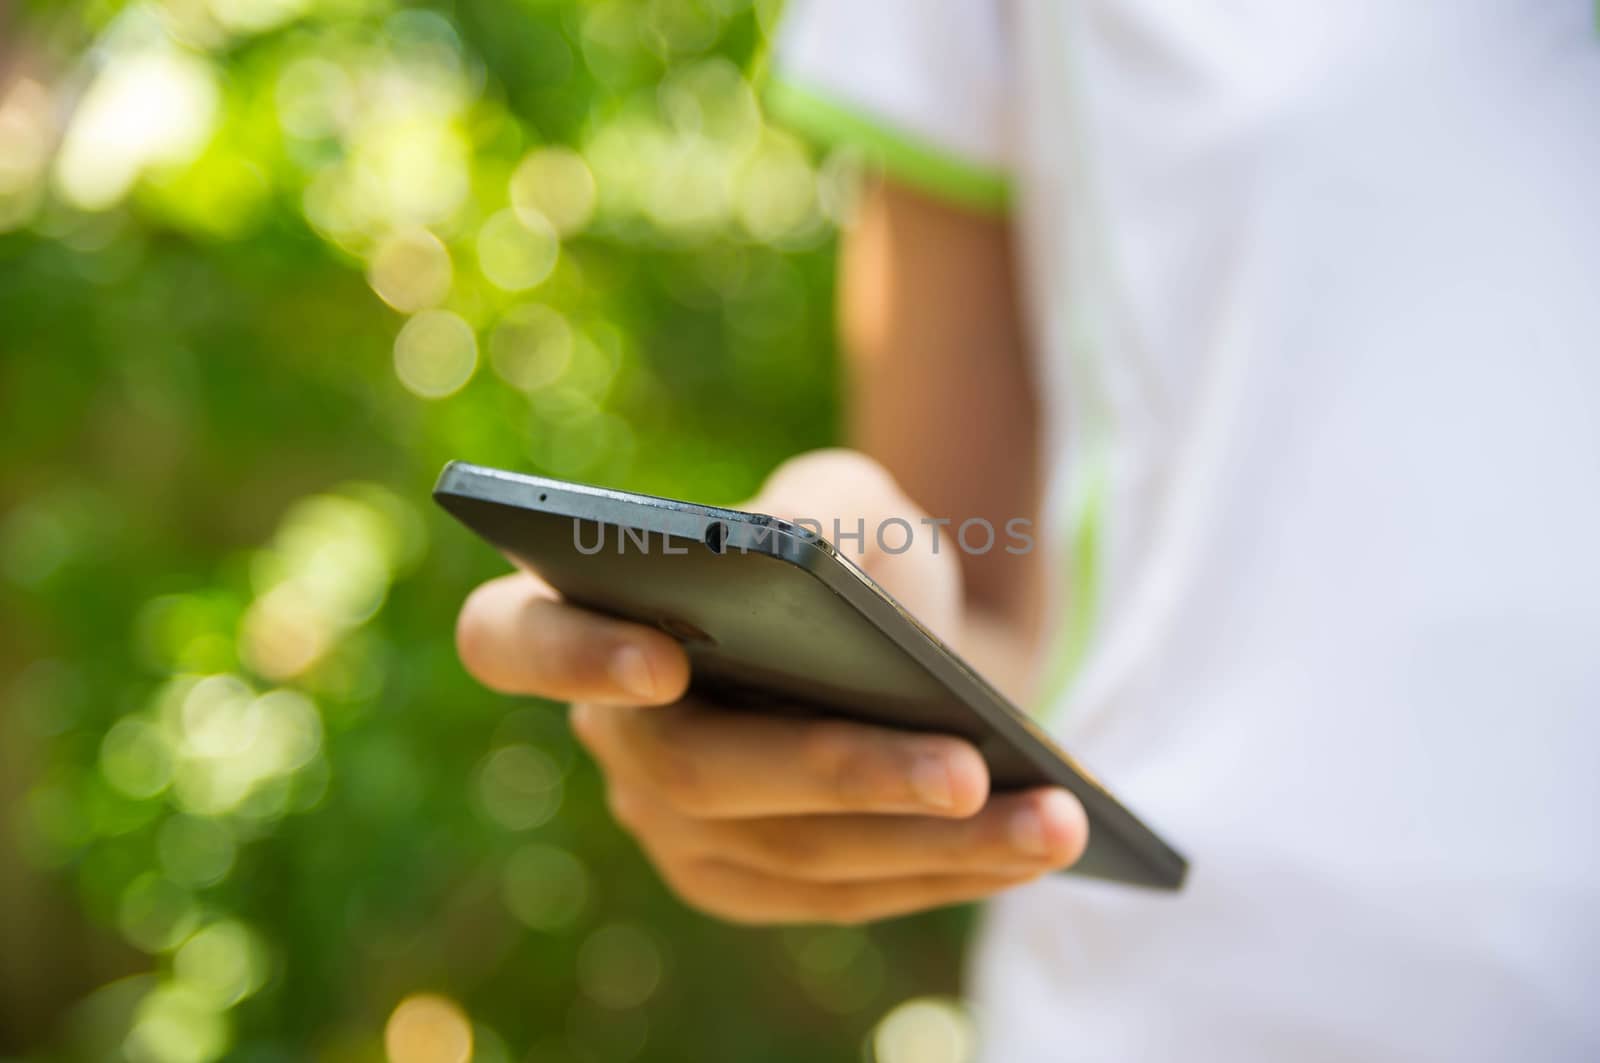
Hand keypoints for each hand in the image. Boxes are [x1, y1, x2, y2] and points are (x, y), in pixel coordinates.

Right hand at [455, 450, 1087, 923]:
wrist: (898, 640)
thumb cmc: (851, 554)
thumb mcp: (845, 499)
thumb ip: (823, 507)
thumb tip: (811, 564)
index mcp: (588, 618)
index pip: (509, 642)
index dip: (569, 658)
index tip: (663, 658)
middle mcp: (614, 737)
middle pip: (694, 774)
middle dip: (837, 774)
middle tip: (961, 768)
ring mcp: (675, 829)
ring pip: (790, 855)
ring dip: (931, 842)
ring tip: (1052, 818)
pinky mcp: (749, 883)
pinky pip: (844, 896)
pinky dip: (948, 872)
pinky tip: (1040, 845)